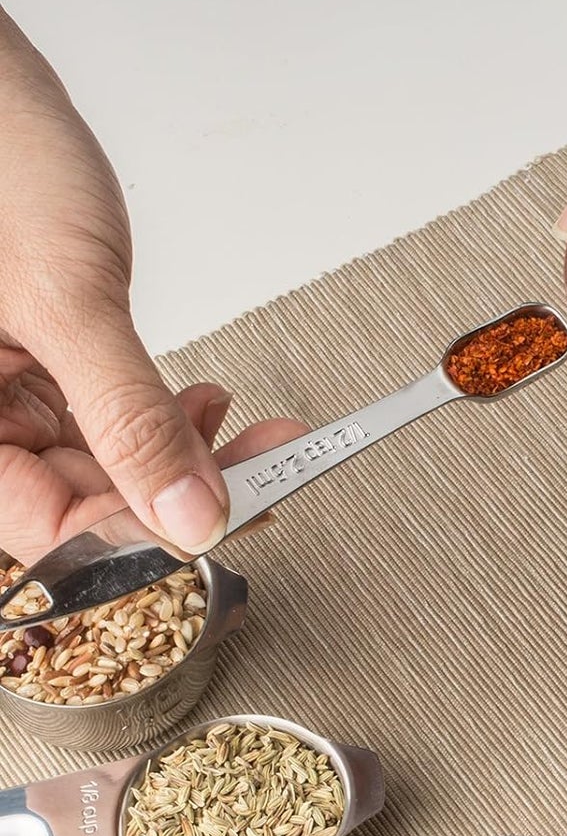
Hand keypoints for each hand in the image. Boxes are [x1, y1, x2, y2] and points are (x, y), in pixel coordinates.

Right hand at [0, 9, 300, 563]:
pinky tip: (211, 408)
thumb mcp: (67, 299)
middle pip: (91, 507)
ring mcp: (10, 399)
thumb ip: (130, 416)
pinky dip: (171, 422)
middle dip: (189, 495)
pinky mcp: (46, 373)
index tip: (227, 518)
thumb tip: (191, 517)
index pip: (55, 530)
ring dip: (193, 459)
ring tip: (260, 439)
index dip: (145, 536)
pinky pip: (115, 426)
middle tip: (271, 474)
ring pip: (114, 471)